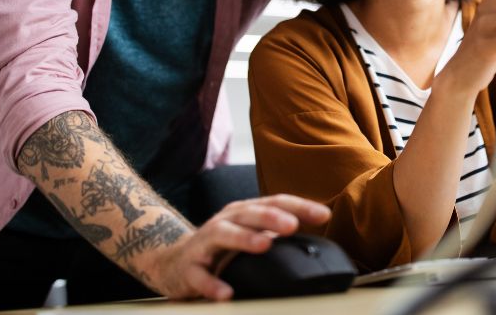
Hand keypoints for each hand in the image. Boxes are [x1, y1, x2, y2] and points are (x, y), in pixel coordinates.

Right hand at [146, 194, 330, 300]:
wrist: (172, 261)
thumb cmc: (221, 246)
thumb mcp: (249, 232)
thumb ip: (276, 233)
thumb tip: (316, 238)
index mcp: (244, 212)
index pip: (274, 202)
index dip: (299, 207)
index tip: (324, 215)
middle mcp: (225, 221)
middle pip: (250, 213)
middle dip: (272, 218)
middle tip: (293, 225)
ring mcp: (205, 242)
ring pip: (224, 235)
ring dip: (245, 239)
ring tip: (264, 245)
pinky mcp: (189, 267)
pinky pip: (200, 276)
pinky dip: (212, 284)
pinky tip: (226, 293)